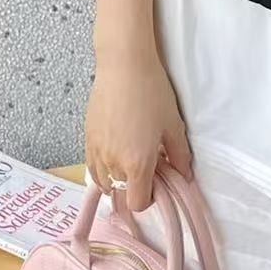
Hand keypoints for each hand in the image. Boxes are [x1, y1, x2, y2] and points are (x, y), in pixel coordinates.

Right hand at [85, 36, 192, 212]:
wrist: (124, 66)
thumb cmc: (152, 93)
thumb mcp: (173, 125)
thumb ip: (180, 156)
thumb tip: (184, 175)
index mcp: (137, 164)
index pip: (139, 203)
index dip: (151, 197)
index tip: (159, 179)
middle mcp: (112, 163)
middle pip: (122, 193)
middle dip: (136, 184)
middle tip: (149, 161)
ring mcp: (96, 152)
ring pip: (104, 182)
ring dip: (118, 178)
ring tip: (131, 155)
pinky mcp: (86, 139)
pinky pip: (92, 167)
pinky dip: (103, 168)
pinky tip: (115, 150)